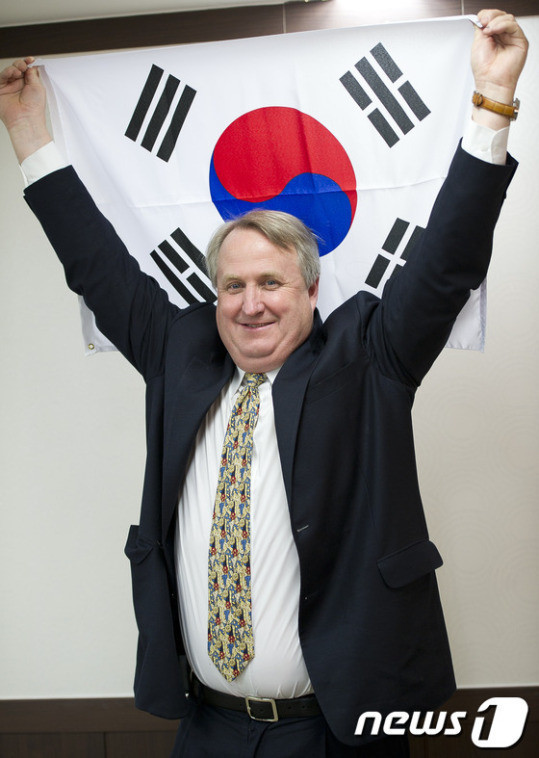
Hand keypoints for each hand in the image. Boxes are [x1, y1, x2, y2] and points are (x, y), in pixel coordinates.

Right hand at [0, 57, 51, 161]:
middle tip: (24, 65)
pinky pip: (2, 77)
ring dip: (14, 68)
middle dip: (20, 64)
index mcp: (29, 85)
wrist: (26, 119)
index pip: (27, 70)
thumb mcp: (38, 87)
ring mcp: (9, 87)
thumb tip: (30, 65)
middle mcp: (19, 86)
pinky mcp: (1, 89)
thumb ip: (33, 74)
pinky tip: (13, 73)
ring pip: (9, 71)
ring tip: (19, 71)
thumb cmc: (35, 108)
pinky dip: (7, 72)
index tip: (31, 59)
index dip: (28, 63)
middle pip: (17, 68)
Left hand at [471, 10, 527, 125]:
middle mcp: (503, 36)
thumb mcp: (478, 43)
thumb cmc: (484, 69)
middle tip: (483, 23)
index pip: (492, 18)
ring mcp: (512, 38)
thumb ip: (480, 28)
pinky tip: (494, 30)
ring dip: (496, 21)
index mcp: (493, 36)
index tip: (479, 20)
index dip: (486, 15)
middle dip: (491, 16)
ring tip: (488, 31)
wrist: (490, 81)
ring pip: (508, 18)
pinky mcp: (520, 41)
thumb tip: (481, 17)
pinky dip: (502, 24)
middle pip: (501, 15)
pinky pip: (513, 26)